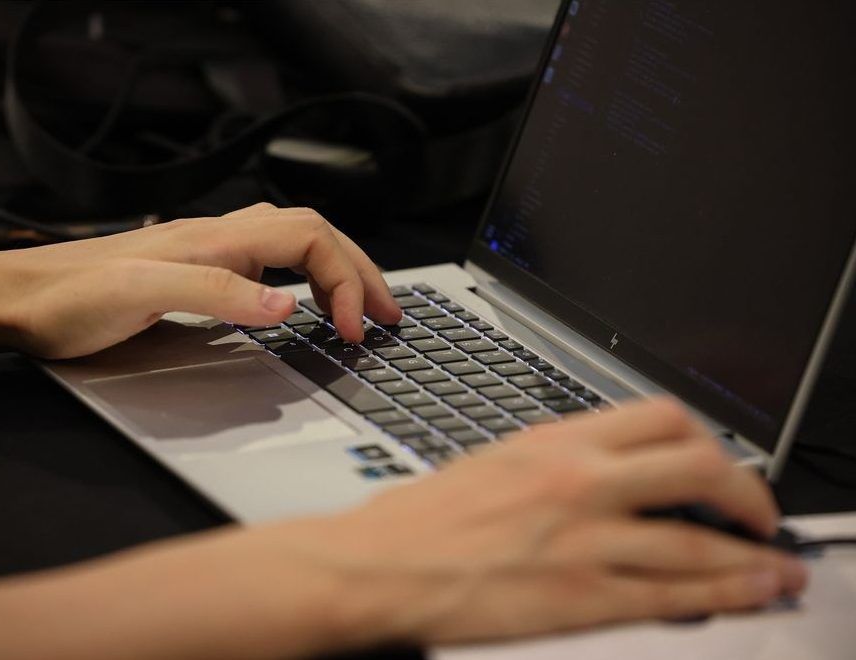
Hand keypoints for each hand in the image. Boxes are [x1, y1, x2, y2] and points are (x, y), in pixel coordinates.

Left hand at [0, 203, 400, 358]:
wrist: (22, 299)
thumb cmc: (71, 298)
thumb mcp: (143, 294)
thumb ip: (218, 293)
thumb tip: (289, 303)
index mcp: (220, 240)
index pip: (312, 240)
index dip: (345, 281)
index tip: (353, 329)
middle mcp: (223, 238)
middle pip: (317, 236)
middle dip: (361, 272)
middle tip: (388, 314)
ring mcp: (215, 253)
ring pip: (299, 244)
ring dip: (339, 272)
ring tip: (363, 306)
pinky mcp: (203, 272)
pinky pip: (274, 262)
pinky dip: (307, 279)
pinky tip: (304, 302)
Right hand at [282, 399, 806, 645]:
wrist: (378, 564)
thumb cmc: (422, 516)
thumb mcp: (495, 463)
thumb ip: (557, 463)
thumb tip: (606, 473)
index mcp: (553, 442)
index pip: (658, 417)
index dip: (706, 440)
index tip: (718, 461)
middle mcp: (578, 480)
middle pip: (697, 465)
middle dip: (745, 489)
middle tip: (759, 511)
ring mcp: (585, 538)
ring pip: (699, 539)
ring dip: (752, 552)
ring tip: (777, 564)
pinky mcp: (582, 594)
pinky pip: (673, 593)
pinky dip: (726, 593)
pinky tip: (749, 594)